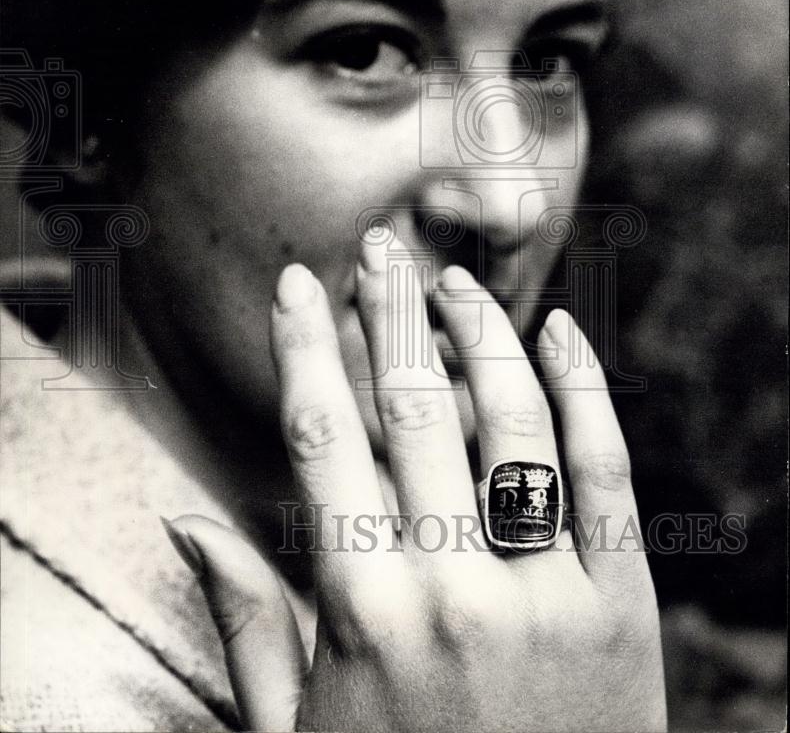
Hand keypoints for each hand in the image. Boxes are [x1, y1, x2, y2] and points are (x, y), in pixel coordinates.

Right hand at [166, 236, 666, 731]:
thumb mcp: (294, 730)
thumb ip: (245, 620)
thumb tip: (184, 521)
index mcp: (359, 612)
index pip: (323, 437)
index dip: (306, 345)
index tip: (297, 283)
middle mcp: (449, 587)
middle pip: (413, 408)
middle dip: (390, 313)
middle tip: (378, 250)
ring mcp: (543, 593)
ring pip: (511, 421)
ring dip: (480, 335)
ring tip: (455, 282)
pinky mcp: (621, 606)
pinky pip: (603, 471)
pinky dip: (583, 390)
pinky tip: (557, 332)